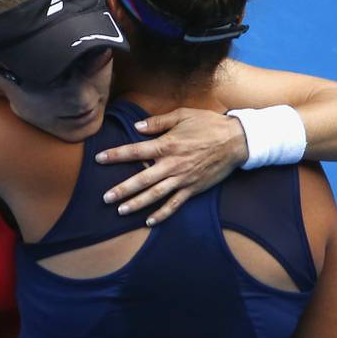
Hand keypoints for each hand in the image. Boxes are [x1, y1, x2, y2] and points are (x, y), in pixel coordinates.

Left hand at [95, 108, 247, 224]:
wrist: (236, 141)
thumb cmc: (209, 125)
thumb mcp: (183, 115)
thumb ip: (158, 122)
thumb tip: (137, 127)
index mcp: (167, 145)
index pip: (135, 151)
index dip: (116, 155)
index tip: (99, 158)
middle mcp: (172, 164)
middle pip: (141, 179)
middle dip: (122, 189)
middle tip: (105, 198)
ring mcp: (182, 179)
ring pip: (155, 195)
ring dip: (137, 204)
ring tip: (120, 211)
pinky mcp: (193, 189)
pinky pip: (175, 204)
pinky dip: (162, 214)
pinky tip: (149, 221)